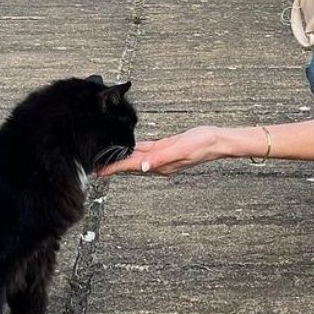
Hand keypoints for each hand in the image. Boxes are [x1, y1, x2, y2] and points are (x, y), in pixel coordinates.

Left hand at [97, 126, 224, 176]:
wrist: (217, 141)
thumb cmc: (202, 145)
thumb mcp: (181, 149)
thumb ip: (162, 158)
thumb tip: (143, 167)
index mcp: (160, 164)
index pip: (132, 166)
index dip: (115, 168)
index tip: (99, 172)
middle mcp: (158, 163)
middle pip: (130, 164)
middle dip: (113, 165)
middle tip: (96, 166)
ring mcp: (161, 156)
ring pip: (136, 158)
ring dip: (121, 159)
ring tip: (106, 159)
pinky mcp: (165, 148)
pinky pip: (145, 150)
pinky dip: (134, 150)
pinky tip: (127, 148)